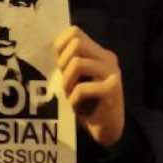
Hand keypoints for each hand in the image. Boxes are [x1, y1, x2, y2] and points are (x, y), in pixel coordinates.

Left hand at [54, 26, 124, 147]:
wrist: (106, 130)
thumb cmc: (87, 104)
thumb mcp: (74, 79)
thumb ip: (67, 62)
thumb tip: (50, 48)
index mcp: (98, 53)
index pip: (74, 32)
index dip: (60, 47)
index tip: (59, 66)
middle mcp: (108, 58)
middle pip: (76, 43)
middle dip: (63, 63)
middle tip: (66, 82)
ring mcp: (112, 72)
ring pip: (77, 63)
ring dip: (67, 83)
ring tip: (70, 95)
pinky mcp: (112, 89)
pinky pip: (82, 88)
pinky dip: (74, 100)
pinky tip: (78, 107)